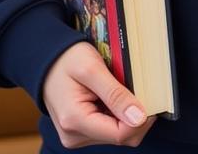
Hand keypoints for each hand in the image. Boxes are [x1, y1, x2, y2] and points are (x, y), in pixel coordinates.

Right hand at [42, 41, 157, 147]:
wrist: (46, 60)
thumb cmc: (67, 60)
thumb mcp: (92, 69)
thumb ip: (115, 94)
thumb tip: (139, 117)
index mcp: (75, 122)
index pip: (120, 134)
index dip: (141, 119)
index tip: (152, 98)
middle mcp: (75, 136)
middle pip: (121, 138)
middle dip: (137, 117)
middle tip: (141, 90)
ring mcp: (77, 136)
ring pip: (117, 135)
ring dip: (127, 115)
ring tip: (123, 90)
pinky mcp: (82, 132)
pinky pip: (109, 129)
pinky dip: (118, 114)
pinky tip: (115, 97)